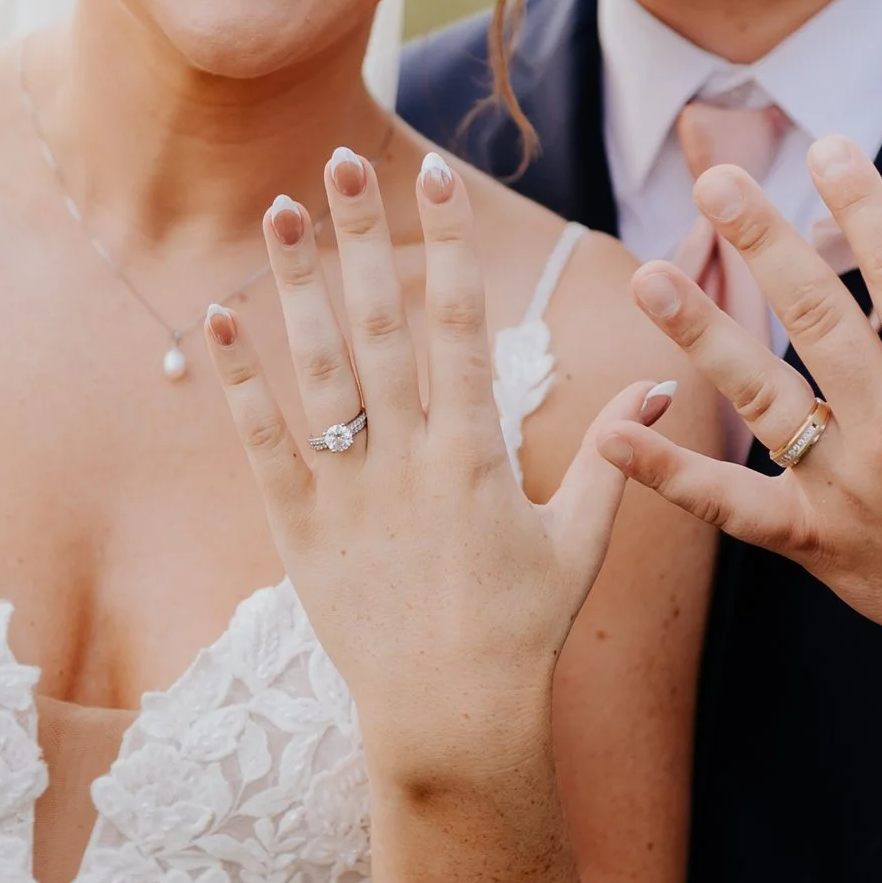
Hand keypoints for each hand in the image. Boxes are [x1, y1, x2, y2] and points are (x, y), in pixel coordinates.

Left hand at [208, 147, 660, 786]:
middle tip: (341, 159)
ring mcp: (348, 495)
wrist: (451, 722)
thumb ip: (614, 458)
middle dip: (362, 239)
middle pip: (380, 327)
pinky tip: (217, 319)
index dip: (447, 246)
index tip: (433, 177)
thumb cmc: (524, 634)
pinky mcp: (299, 531)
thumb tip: (664, 388)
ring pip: (317, 370)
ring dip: (295, 286)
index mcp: (477, 456)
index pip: (461, 326)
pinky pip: (262, 443)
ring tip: (279, 210)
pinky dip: (239, 381)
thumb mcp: (580, 544)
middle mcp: (409, 463)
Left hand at [598, 130, 881, 675]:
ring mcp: (850, 488)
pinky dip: (669, 475)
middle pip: (817, 318)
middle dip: (762, 242)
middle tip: (715, 180)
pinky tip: (611, 434)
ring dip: (701, 334)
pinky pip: (731, 506)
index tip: (824, 144)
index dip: (862, 205)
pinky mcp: (817, 542)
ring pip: (761, 398)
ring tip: (649, 274)